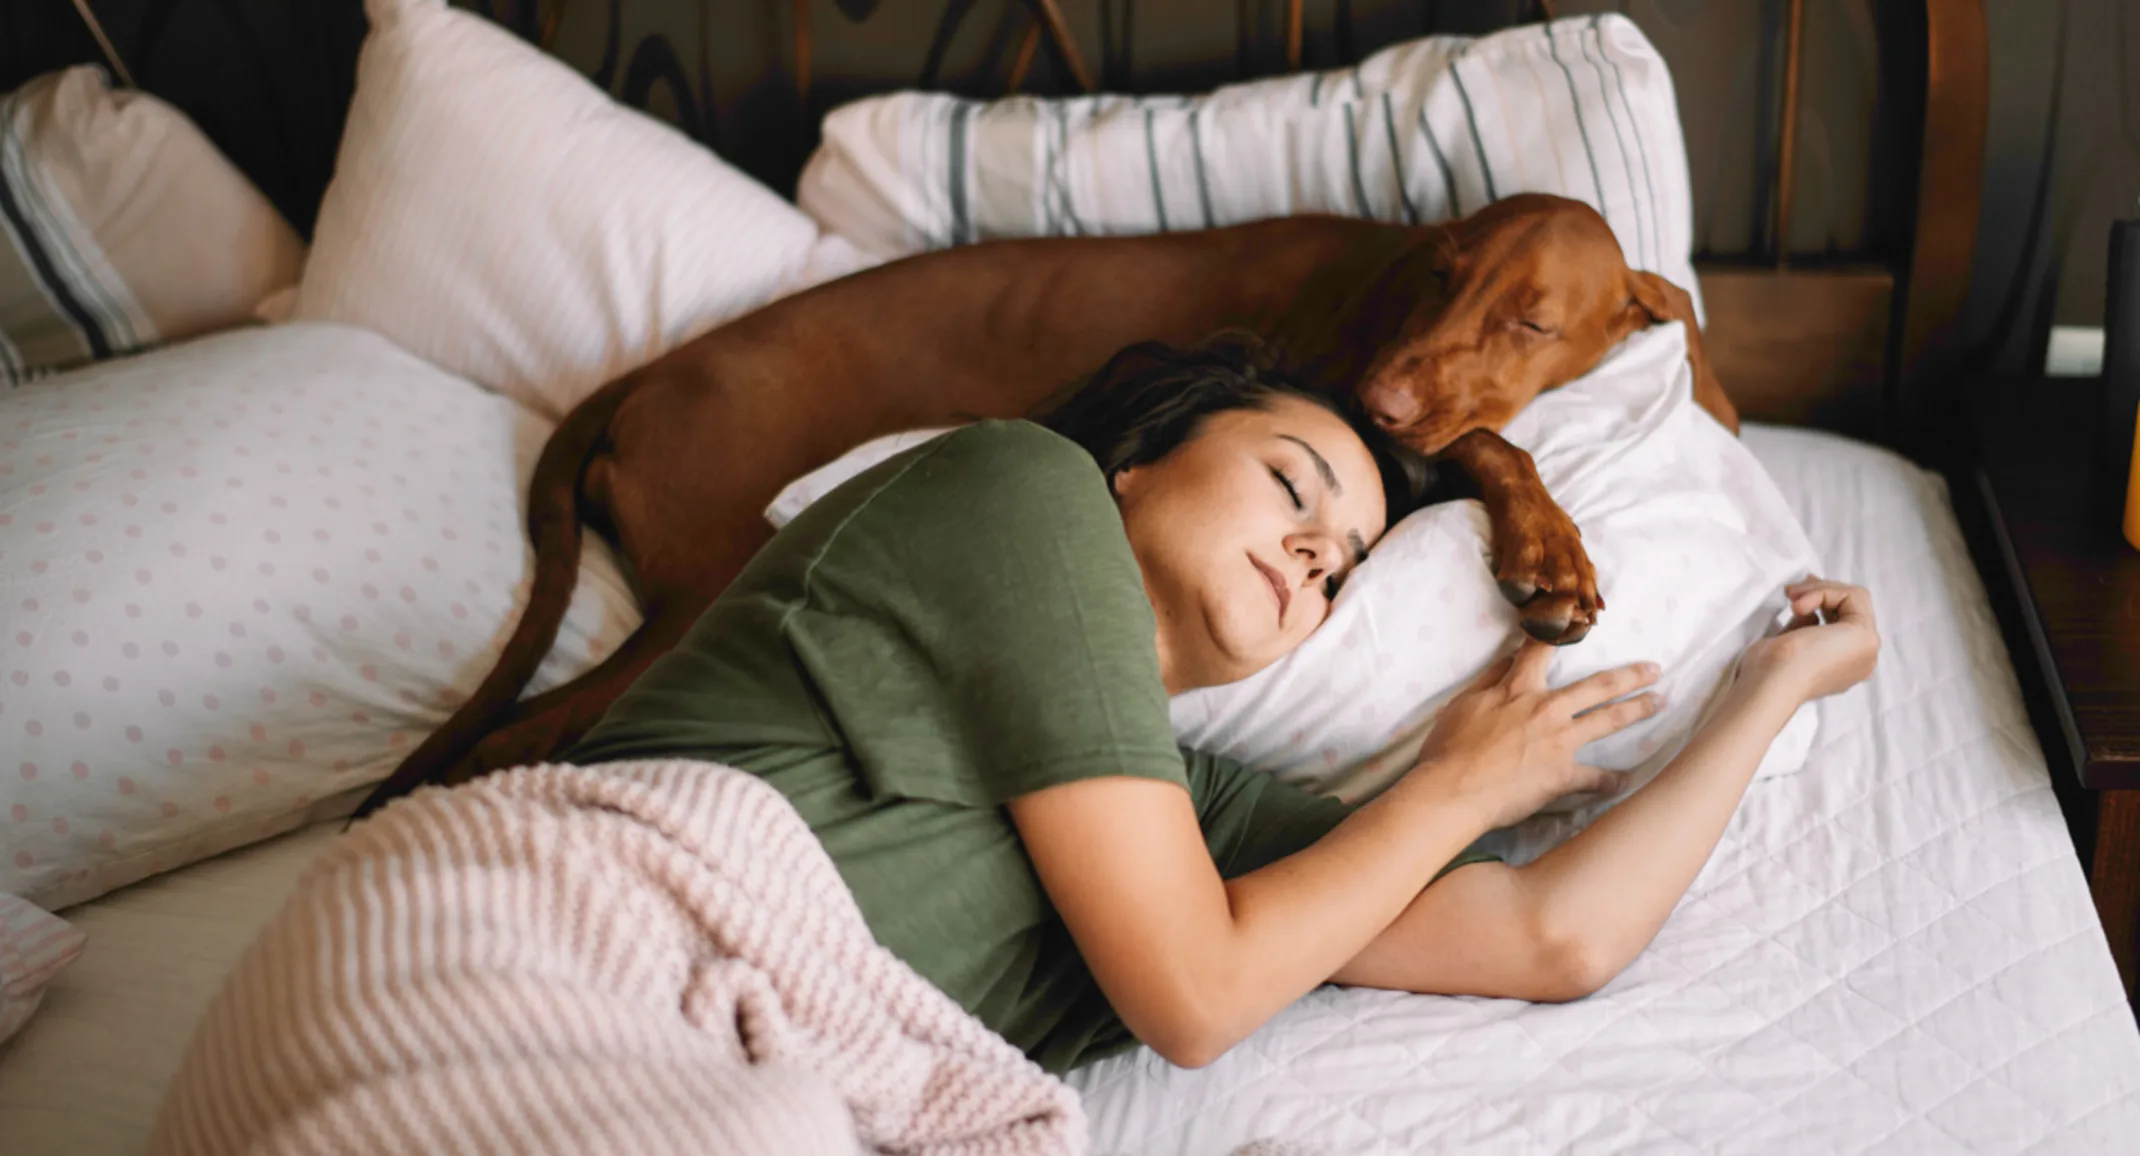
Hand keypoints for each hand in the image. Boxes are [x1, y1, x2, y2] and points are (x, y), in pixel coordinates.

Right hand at [1412, 639, 1664, 830]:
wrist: (1453, 790)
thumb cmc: (1449, 748)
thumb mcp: (1462, 704)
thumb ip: (1489, 681)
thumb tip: (1507, 660)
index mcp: (1519, 689)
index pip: (1541, 650)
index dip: (1560, 632)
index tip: (1581, 618)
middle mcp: (1548, 709)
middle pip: (1598, 685)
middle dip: (1630, 675)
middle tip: (1655, 669)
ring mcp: (1560, 742)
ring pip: (1609, 721)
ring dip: (1638, 709)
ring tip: (1660, 702)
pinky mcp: (1563, 776)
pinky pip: (1596, 778)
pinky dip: (1612, 780)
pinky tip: (1626, 780)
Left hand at [1735, 577, 1879, 702]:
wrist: (1772, 682)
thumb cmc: (1769, 669)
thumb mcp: (1788, 642)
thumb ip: (1805, 627)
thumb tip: (1809, 611)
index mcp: (1845, 665)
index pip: (1844, 621)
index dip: (1823, 599)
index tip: (1795, 592)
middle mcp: (1862, 659)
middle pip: (1851, 608)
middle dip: (1820, 591)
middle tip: (1790, 591)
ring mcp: (1867, 649)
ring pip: (1854, 599)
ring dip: (1819, 590)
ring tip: (1791, 597)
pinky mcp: (1865, 636)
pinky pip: (1852, 597)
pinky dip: (1823, 592)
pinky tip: (1798, 606)